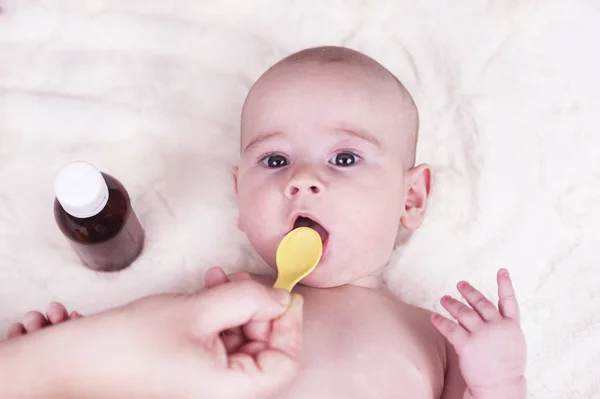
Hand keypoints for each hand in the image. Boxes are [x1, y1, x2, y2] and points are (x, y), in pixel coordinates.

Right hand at [0, 279, 302, 398]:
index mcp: (229, 390)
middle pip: (264, 349)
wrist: (72, 361)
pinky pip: (218, 343)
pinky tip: (208, 291)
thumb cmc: (127, 344)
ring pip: (240, 342)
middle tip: (245, 278)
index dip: (289, 325)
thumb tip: (280, 298)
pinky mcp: (190, 370)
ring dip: (236, 306)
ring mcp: (204, 383)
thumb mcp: (197, 311)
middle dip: (258, 308)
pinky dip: (218, 316)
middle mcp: (220, 392)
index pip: (284, 362)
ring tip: (220, 279)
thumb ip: (247, 300)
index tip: (283, 293)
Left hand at [431, 269, 526, 397]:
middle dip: (469, 292)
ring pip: (464, 312)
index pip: (509, 301)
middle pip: (481, 303)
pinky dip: (441, 321)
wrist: (500, 387)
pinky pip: (450, 328)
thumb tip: (492, 314)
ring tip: (443, 299)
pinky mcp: (467, 344)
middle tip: (460, 284)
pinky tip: (434, 317)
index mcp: (511, 326)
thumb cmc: (506, 367)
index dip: (505, 284)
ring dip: (452, 304)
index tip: (502, 270)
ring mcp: (482, 334)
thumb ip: (503, 326)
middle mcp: (497, 326)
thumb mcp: (513, 343)